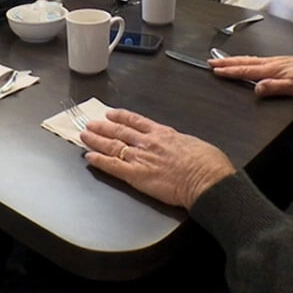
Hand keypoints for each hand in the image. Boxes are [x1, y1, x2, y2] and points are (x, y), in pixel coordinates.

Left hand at [80, 109, 234, 209]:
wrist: (206, 179)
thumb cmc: (207, 163)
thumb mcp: (193, 143)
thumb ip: (180, 143)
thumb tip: (180, 146)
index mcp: (163, 134)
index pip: (137, 121)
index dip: (121, 116)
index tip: (111, 113)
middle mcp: (148, 143)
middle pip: (120, 131)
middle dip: (103, 127)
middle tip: (90, 123)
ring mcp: (140, 158)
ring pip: (112, 145)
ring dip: (96, 140)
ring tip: (84, 135)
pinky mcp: (136, 175)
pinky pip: (113, 166)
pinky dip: (99, 161)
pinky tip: (89, 157)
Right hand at [210, 54, 292, 97]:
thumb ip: (275, 87)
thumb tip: (256, 88)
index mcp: (272, 70)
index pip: (246, 70)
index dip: (230, 71)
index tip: (215, 70)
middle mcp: (272, 63)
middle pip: (245, 62)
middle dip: (227, 62)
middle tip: (210, 62)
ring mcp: (276, 61)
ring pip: (250, 59)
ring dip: (235, 60)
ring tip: (222, 60)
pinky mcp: (282, 62)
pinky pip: (258, 59)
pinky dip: (247, 59)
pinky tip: (248, 61)